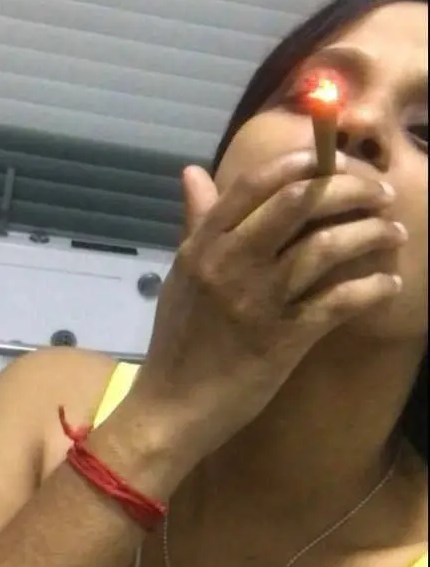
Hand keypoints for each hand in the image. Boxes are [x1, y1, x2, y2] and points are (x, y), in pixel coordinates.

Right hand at [131, 151, 404, 461]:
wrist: (172, 407)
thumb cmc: (179, 341)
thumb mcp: (182, 274)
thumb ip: (196, 222)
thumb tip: (192, 172)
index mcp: (205, 244)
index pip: (256, 184)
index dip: (301, 162)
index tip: (334, 159)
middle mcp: (232, 263)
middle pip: (299, 203)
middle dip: (350, 189)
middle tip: (380, 194)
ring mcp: (259, 300)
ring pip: (325, 246)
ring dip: (370, 233)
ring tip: (394, 232)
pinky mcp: (284, 338)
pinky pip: (337, 301)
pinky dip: (370, 289)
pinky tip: (388, 284)